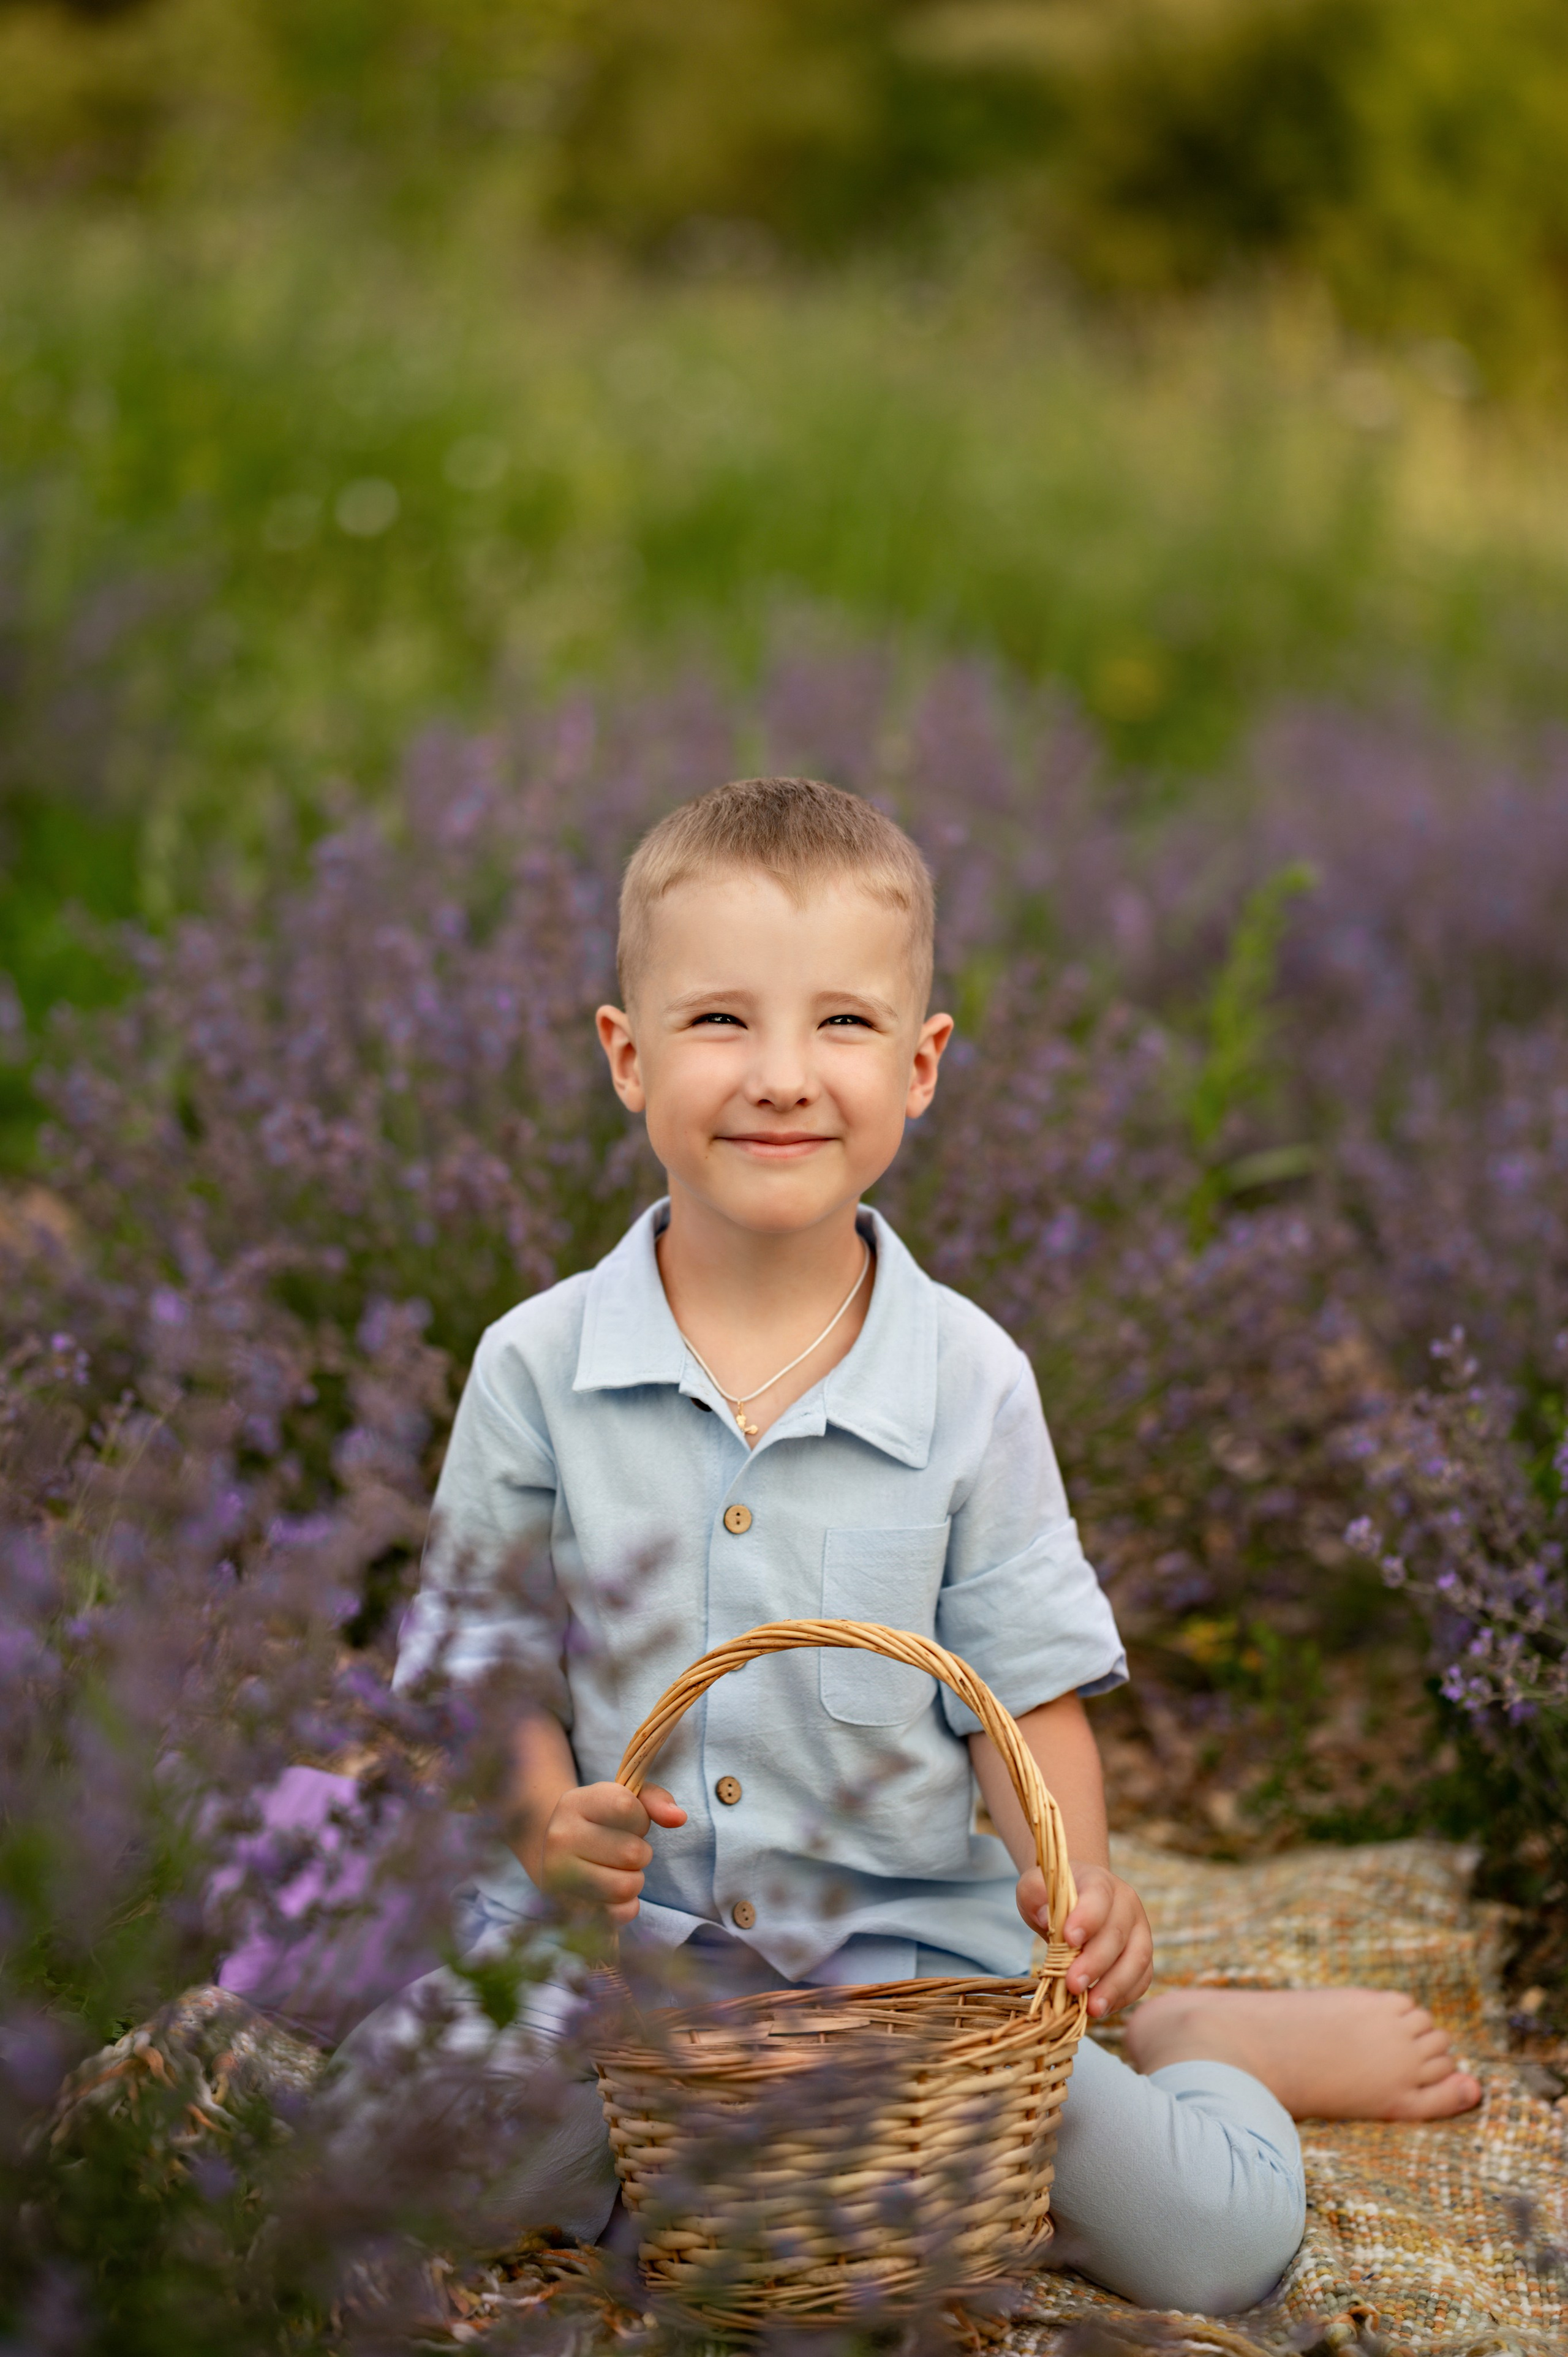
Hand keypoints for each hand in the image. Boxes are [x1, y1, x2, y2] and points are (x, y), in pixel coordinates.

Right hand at [538, 1781, 685, 1925]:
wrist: (557, 1857)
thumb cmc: (599, 1824)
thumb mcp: (623, 1801)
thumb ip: (655, 1801)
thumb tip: (679, 1818)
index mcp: (574, 1803)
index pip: (626, 1807)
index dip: (640, 1819)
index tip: (630, 1823)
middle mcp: (560, 1837)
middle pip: (632, 1852)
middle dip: (641, 1854)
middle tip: (625, 1851)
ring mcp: (559, 1877)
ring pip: (626, 1886)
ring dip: (635, 1880)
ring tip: (620, 1872)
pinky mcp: (568, 1909)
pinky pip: (619, 1914)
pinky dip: (626, 1906)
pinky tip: (612, 1894)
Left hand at [1015, 1858, 1152, 2019]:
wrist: (1077, 1898)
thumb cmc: (1054, 1896)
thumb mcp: (1034, 1887)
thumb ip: (1034, 1895)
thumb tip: (1045, 1919)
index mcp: (1100, 1882)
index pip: (1098, 1897)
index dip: (1087, 1918)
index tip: (1069, 1939)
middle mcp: (1127, 1905)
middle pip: (1117, 1935)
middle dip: (1095, 1963)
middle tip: (1072, 1985)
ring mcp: (1139, 1931)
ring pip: (1137, 1960)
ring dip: (1114, 1987)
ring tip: (1091, 2009)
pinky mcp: (1142, 1957)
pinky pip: (1142, 1979)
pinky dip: (1123, 1997)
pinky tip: (1101, 2008)